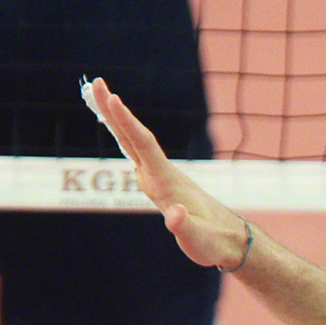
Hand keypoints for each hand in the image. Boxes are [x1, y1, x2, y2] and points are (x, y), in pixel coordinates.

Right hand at [87, 78, 253, 270]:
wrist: (230, 240)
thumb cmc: (213, 242)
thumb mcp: (198, 241)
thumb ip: (185, 228)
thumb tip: (174, 214)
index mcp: (167, 182)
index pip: (144, 145)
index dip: (127, 122)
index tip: (112, 98)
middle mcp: (161, 173)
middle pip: (134, 136)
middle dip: (114, 111)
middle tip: (96, 82)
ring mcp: (159, 175)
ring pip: (133, 141)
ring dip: (116, 119)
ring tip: (98, 95)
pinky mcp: (157, 181)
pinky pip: (135, 151)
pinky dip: (122, 135)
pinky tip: (114, 126)